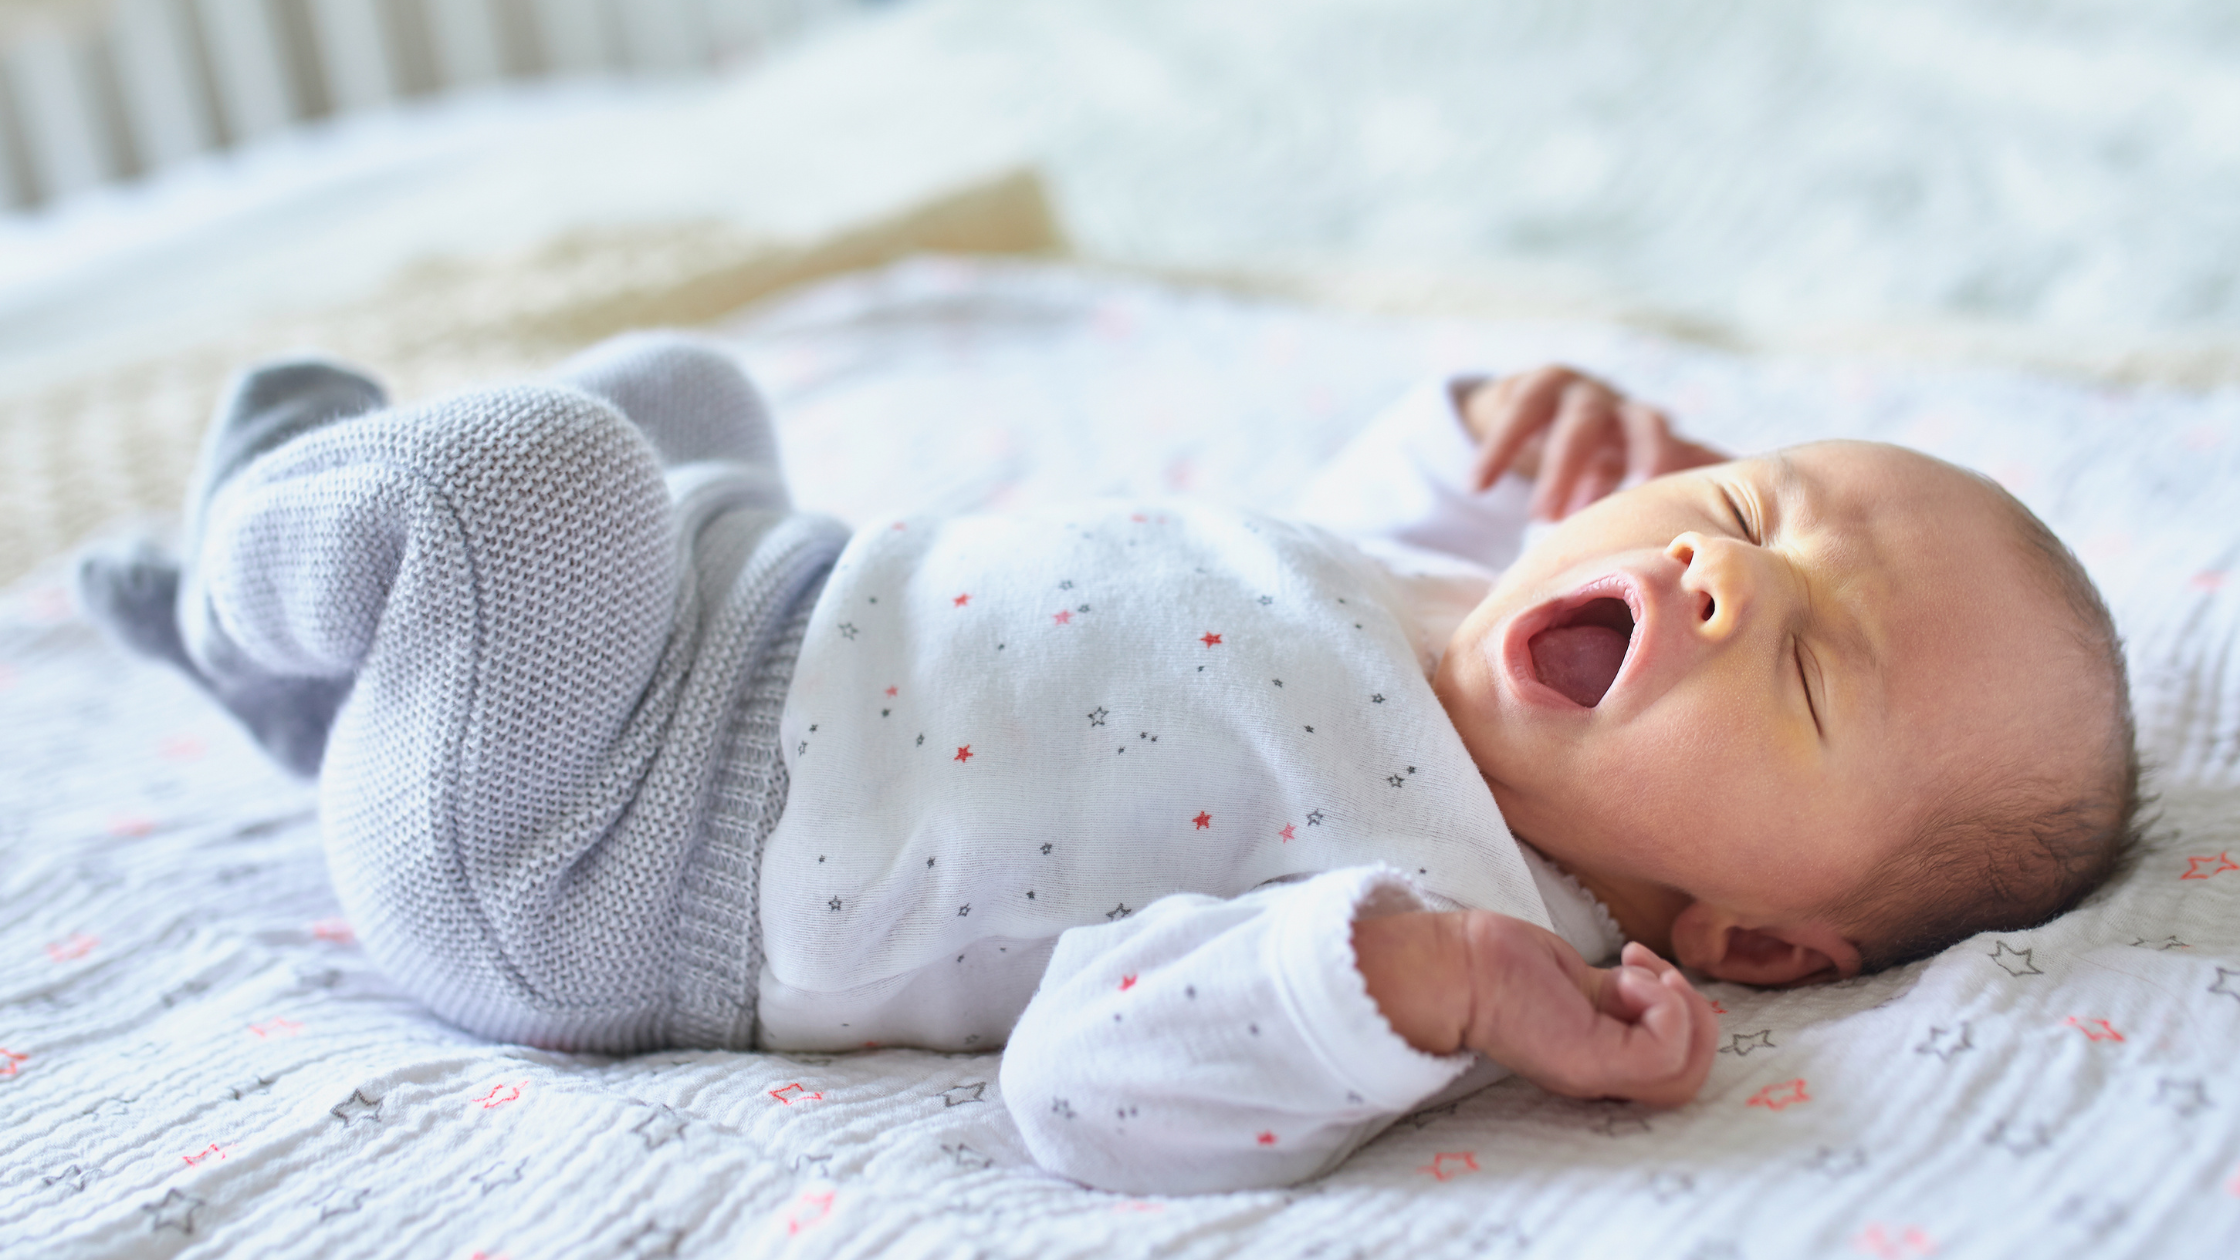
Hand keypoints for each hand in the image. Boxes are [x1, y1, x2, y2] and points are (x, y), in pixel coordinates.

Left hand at [1355, 911, 1718, 1107]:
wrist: (1458, 965)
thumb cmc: (1507, 965)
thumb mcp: (1586, 986)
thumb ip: (1624, 999)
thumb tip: (1663, 987)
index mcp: (1602, 1063)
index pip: (1677, 1071)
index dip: (1683, 1018)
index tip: (1645, 969)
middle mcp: (1603, 1079)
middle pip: (1692, 1080)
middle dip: (1695, 1015)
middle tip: (1652, 973)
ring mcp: (1598, 1076)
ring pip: (1689, 1073)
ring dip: (1680, 1008)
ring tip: (1636, 975)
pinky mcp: (1592, 1063)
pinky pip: (1667, 1050)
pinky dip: (1664, 1005)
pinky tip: (1625, 977)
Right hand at [1459, 366, 1726, 519]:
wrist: (1534, 411)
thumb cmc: (1598, 458)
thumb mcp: (1631, 476)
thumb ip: (1675, 494)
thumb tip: (1750, 538)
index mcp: (1655, 434)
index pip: (1683, 450)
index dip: (1686, 477)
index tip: (1685, 515)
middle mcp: (1624, 407)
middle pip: (1640, 426)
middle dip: (1634, 464)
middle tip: (1622, 509)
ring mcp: (1578, 390)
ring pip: (1576, 422)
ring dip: (1560, 469)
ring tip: (1543, 518)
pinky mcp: (1530, 385)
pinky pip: (1517, 413)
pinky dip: (1499, 449)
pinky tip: (1480, 485)